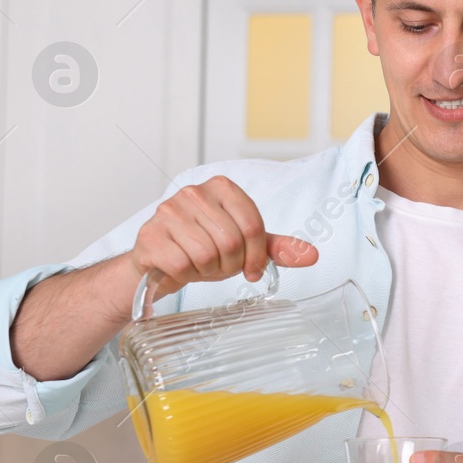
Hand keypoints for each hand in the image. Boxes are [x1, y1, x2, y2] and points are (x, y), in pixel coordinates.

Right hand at [130, 176, 316, 298]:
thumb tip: (312, 255)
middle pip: (231, 242)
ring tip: (200, 264)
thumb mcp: (244, 245)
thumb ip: (276, 248)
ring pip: (207, 254)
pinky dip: (185, 275)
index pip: (253, 226)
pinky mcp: (150, 234)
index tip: (252, 269)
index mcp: (222, 187)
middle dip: (230, 265)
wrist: (159, 260)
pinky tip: (180, 267)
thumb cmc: (203, 247)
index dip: (256, 256)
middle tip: (220, 266)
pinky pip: (182, 265)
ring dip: (208, 270)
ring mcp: (168, 211)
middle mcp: (194, 192)